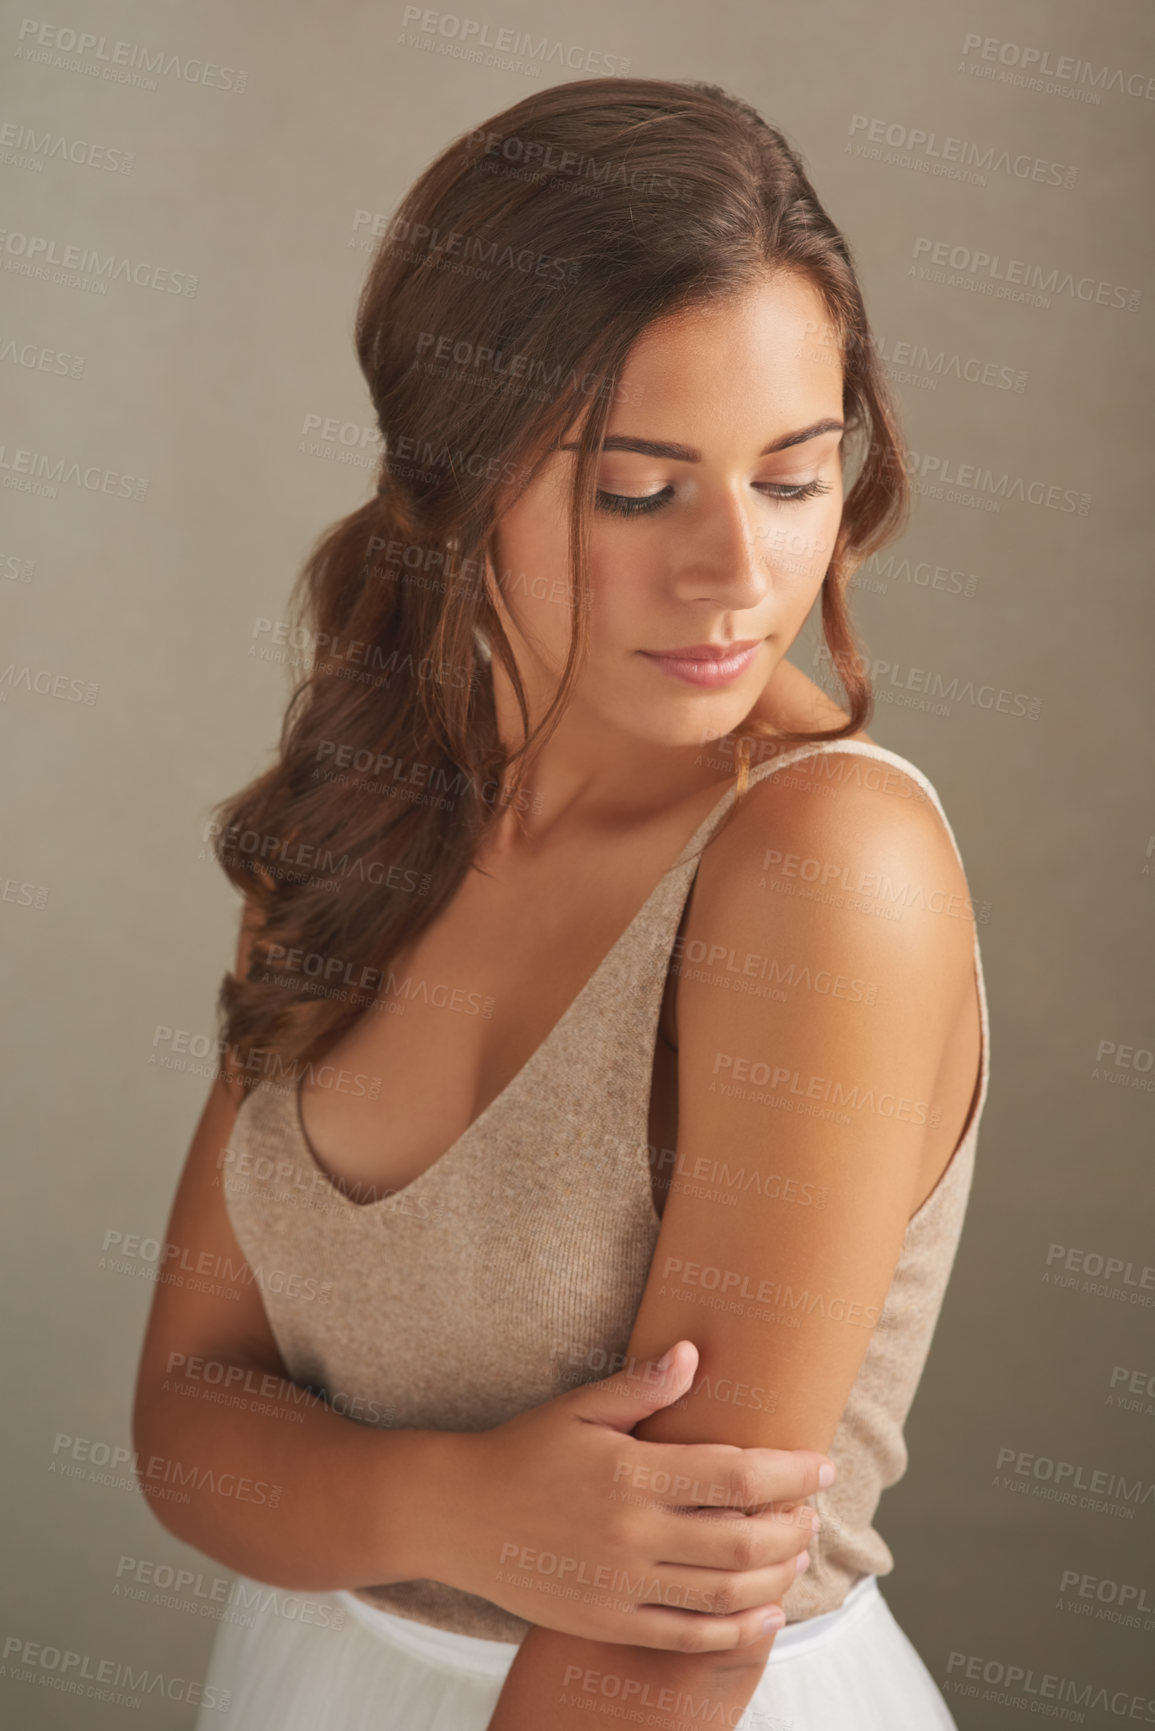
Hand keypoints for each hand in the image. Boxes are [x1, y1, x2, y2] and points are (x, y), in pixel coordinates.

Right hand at [435, 1340, 829, 1653]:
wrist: (456, 1516)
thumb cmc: (522, 1452)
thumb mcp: (578, 1408)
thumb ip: (641, 1386)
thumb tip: (693, 1353)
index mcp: (630, 1472)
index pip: (734, 1475)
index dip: (788, 1473)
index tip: (820, 1466)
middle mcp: (631, 1533)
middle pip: (742, 1539)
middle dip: (793, 1527)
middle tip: (814, 1513)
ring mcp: (620, 1584)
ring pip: (724, 1592)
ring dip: (776, 1577)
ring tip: (798, 1557)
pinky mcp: (608, 1622)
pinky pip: (686, 1636)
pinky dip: (736, 1630)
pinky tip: (765, 1613)